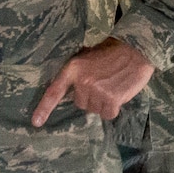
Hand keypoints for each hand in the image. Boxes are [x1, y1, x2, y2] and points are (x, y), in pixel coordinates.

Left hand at [32, 37, 155, 125]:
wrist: (136, 50)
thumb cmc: (114, 51)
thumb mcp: (89, 57)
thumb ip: (80, 74)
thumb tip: (76, 92)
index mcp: (73, 68)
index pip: (55, 91)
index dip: (44, 108)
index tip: (36, 122)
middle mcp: (82, 81)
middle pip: (81, 104)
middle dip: (92, 97)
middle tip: (105, 83)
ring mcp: (96, 91)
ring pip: (96, 110)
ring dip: (104, 103)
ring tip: (114, 86)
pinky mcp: (111, 99)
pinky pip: (108, 114)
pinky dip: (114, 108)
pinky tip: (120, 93)